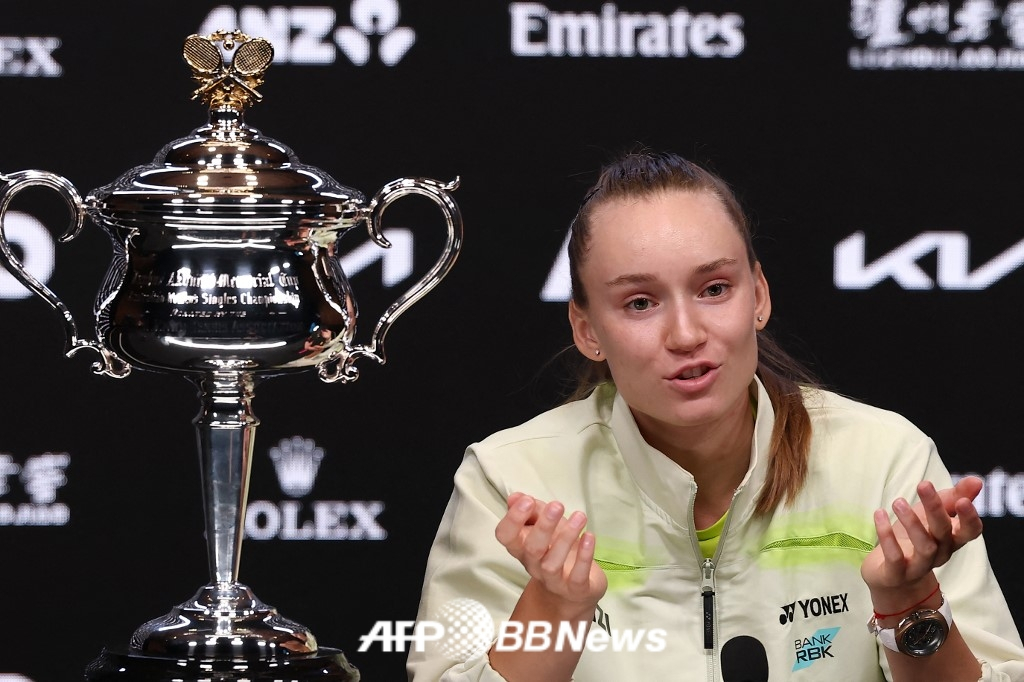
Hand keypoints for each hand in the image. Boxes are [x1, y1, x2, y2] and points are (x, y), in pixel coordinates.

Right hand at [494, 492, 607, 617]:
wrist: (571, 591)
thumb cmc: (555, 550)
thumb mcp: (544, 526)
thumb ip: (531, 511)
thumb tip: (515, 497)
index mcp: (521, 548)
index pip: (505, 536)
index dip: (513, 519)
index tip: (527, 501)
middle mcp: (533, 565)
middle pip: (531, 548)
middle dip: (544, 526)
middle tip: (557, 506)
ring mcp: (553, 580)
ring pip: (552, 563)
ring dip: (566, 537)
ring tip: (580, 517)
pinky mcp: (575, 589)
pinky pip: (577, 576)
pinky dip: (584, 556)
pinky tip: (589, 537)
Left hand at [861, 477, 983, 601]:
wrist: (892, 578)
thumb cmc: (914, 539)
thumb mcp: (931, 514)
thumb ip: (953, 497)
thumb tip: (976, 480)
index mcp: (951, 539)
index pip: (970, 531)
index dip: (969, 518)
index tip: (963, 500)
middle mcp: (940, 553)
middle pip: (943, 532)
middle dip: (935, 508)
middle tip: (923, 484)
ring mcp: (919, 566)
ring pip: (924, 547)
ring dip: (912, 522)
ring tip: (898, 501)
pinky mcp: (896, 574)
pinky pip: (895, 557)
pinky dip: (887, 536)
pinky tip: (879, 514)